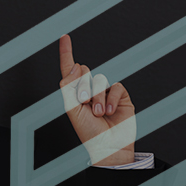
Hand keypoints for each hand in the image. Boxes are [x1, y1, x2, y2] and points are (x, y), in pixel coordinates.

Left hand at [59, 35, 135, 165]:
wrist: (108, 148)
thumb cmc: (88, 131)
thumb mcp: (71, 108)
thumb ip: (68, 85)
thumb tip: (75, 65)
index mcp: (74, 90)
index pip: (69, 68)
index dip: (66, 51)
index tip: (64, 37)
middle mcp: (89, 88)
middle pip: (84, 70)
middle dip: (83, 87)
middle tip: (84, 104)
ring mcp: (105, 91)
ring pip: (99, 79)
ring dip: (97, 97)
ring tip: (98, 114)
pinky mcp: (120, 95)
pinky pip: (116, 86)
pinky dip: (111, 99)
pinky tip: (110, 112)